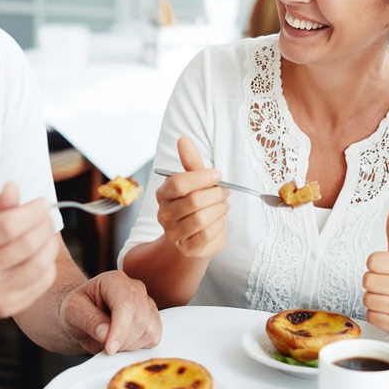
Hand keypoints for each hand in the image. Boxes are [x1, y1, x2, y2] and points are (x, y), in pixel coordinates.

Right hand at [0, 182, 58, 322]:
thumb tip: (14, 189)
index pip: (7, 225)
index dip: (32, 211)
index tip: (42, 203)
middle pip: (26, 244)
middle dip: (44, 225)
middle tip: (46, 217)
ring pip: (38, 266)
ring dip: (50, 244)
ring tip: (47, 234)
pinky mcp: (5, 307)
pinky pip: (41, 285)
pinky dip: (48, 265)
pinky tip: (42, 255)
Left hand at [59, 270, 161, 354]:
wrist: (84, 313)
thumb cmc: (78, 309)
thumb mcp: (72, 312)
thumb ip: (89, 321)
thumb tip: (106, 335)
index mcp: (114, 281)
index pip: (125, 304)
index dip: (120, 329)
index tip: (110, 348)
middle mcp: (135, 289)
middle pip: (140, 319)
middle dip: (121, 340)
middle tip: (103, 345)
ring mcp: (147, 303)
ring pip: (148, 331)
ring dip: (128, 345)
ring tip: (111, 340)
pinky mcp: (153, 320)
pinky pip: (153, 338)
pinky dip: (138, 346)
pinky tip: (123, 341)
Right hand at [154, 137, 229, 258]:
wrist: (196, 236)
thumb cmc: (197, 203)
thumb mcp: (196, 180)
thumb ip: (191, 161)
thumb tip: (183, 139)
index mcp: (163, 193)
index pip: (178, 183)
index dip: (201, 178)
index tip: (218, 175)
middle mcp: (163, 214)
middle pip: (193, 202)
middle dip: (216, 195)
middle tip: (225, 193)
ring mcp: (173, 233)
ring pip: (201, 219)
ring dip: (219, 210)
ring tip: (223, 206)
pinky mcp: (187, 248)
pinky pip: (207, 235)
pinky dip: (219, 225)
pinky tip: (219, 220)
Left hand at [362, 208, 388, 335]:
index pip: (373, 261)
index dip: (374, 264)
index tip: (383, 268)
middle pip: (367, 281)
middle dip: (371, 282)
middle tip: (383, 283)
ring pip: (367, 299)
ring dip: (372, 298)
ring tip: (385, 296)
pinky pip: (372, 316)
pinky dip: (375, 313)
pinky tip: (387, 309)